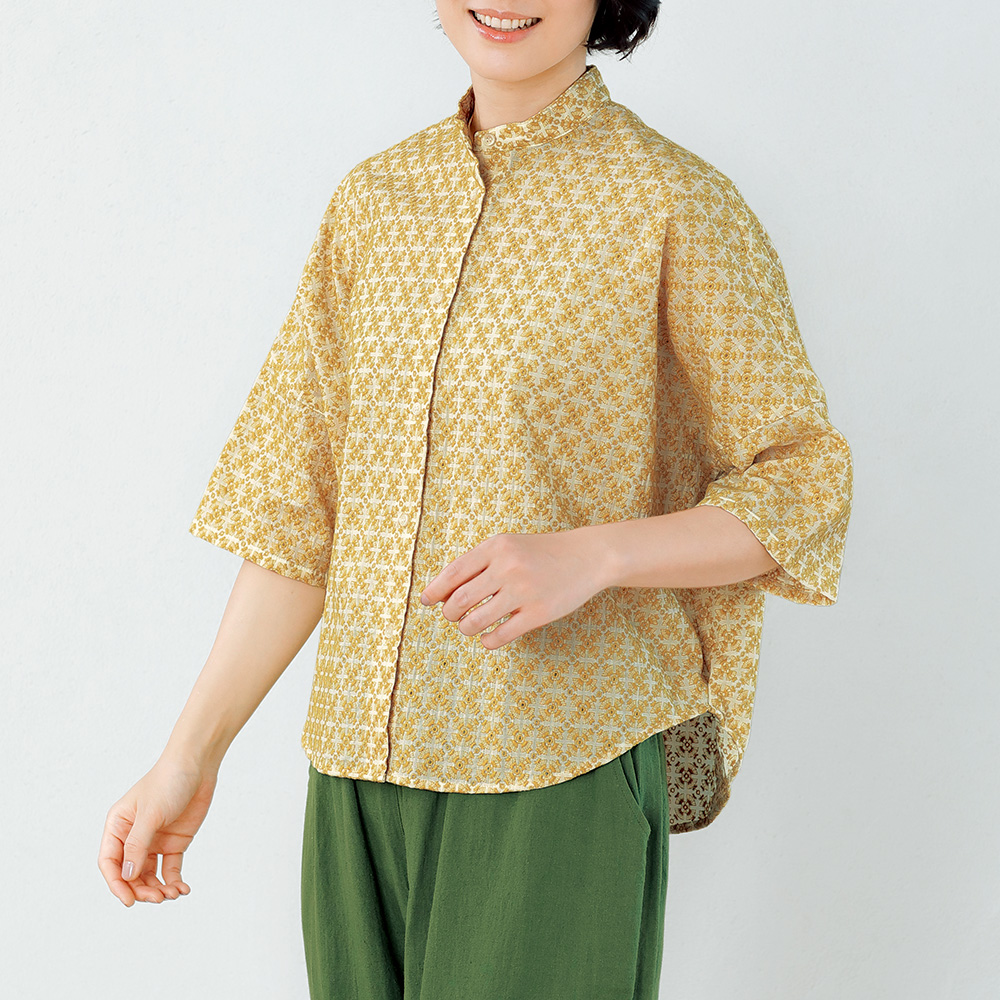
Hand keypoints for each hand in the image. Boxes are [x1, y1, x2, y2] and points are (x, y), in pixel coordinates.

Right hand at [98, 755, 218, 905]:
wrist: (198, 765)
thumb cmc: (168, 782)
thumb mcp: (151, 814)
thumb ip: (138, 845)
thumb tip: (127, 877)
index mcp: (118, 826)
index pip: (110, 862)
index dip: (116, 884)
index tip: (129, 901)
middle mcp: (133, 836)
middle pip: (130, 874)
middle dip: (141, 889)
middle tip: (158, 898)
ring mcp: (154, 840)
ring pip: (149, 875)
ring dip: (158, 888)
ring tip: (173, 894)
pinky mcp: (174, 842)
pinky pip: (170, 868)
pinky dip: (174, 881)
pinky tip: (182, 889)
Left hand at [419, 528, 608, 649]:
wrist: (587, 556)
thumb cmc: (540, 553)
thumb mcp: (508, 546)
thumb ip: (478, 563)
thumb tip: (441, 592)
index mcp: (496, 547)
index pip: (453, 573)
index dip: (434, 591)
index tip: (425, 601)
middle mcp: (508, 567)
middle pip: (459, 600)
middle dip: (450, 613)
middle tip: (454, 616)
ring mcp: (524, 591)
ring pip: (475, 621)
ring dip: (466, 629)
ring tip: (471, 626)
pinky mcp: (539, 613)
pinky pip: (500, 636)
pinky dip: (487, 641)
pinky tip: (489, 637)